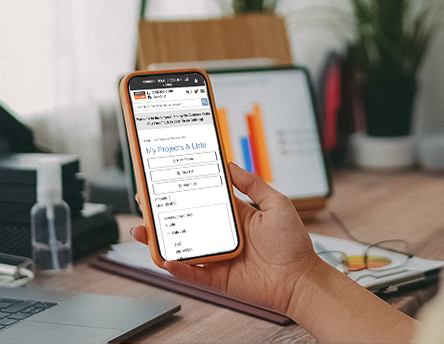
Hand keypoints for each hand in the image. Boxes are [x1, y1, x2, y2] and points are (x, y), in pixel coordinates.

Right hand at [131, 162, 323, 316]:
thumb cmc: (293, 243)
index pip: (202, 198)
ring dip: (159, 239)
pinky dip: (176, 267)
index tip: (166, 177)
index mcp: (234, 215)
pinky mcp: (216, 278)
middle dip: (162, 212)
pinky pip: (191, 272)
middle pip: (185, 221)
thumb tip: (230, 165)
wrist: (301, 279)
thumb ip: (252, 184)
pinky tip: (165, 258)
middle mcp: (222, 234)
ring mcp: (217, 256)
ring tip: (142, 229)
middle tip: (144, 200)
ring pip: (181, 247)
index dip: (184, 188)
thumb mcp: (276, 203)